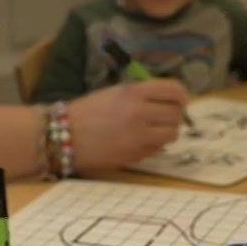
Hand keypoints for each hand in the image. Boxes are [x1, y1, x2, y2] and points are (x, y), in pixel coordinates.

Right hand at [67, 79, 187, 171]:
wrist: (65, 135)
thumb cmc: (88, 111)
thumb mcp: (115, 92)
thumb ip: (142, 94)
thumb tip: (170, 100)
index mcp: (134, 92)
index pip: (174, 90)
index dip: (181, 95)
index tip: (180, 100)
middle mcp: (139, 113)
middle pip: (176, 114)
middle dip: (175, 115)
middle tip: (166, 117)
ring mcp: (138, 136)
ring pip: (172, 133)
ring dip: (167, 131)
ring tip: (155, 130)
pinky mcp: (135, 155)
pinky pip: (158, 149)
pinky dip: (154, 145)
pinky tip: (140, 141)